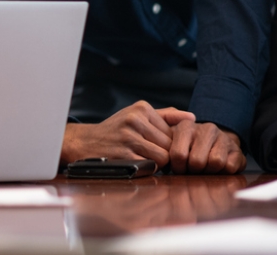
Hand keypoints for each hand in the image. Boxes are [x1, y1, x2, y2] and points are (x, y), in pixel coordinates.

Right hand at [61, 100, 193, 167]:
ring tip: (144, 159)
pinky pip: (150, 166)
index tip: (157, 146)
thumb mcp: (135, 115)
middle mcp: (135, 120)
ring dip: (157, 163)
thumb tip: (192, 118)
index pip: (173, 131)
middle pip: (170, 145)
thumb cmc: (115, 130)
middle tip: (152, 155)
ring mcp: (128, 137)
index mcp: (141, 109)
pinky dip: (147, 168)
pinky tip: (136, 163)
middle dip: (165, 153)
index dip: (169, 143)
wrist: (84, 142)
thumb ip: (165, 116)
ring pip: (163, 157)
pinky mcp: (124, 154)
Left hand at [167, 120, 245, 173]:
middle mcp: (206, 129)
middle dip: (193, 170)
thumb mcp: (170, 145)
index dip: (178, 167)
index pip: (179, 155)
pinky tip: (218, 168)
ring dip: (209, 171)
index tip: (179, 167)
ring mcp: (224, 137)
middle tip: (193, 169)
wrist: (214, 144)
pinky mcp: (238, 150)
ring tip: (204, 167)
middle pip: (197, 161)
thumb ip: (161, 149)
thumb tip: (156, 163)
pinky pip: (230, 167)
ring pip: (216, 162)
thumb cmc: (187, 148)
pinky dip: (223, 172)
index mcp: (185, 126)